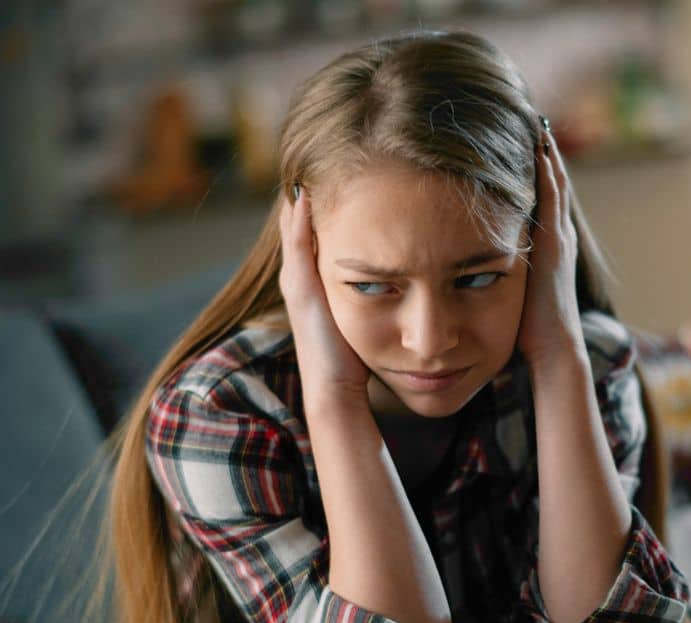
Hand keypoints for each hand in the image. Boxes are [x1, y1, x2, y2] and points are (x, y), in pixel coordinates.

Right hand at [279, 185, 370, 407]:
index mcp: (315, 286)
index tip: (335, 180)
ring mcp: (297, 285)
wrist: (337, 390)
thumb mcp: (364, 317)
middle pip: (298, 229)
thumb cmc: (355, 360)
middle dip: (305, 198)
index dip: (320, 211)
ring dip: (299, 202)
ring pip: (293, 232)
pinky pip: (298, 248)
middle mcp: (300, 281)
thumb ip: (373, 296)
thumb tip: (397, 278)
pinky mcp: (302, 292)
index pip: (313, 239)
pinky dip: (300, 222)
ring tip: (306, 169)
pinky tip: (306, 195)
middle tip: (311, 163)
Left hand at [517, 125, 584, 367]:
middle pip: (553, 183)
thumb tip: (469, 264)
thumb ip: (496, 270)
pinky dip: (548, 170)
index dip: (536, 170)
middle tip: (535, 119)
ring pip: (555, 183)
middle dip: (544, 152)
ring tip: (538, 122)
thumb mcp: (509, 289)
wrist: (551, 348)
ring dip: (547, 152)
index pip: (543, 199)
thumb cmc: (527, 329)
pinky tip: (540, 146)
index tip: (523, 141)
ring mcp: (559, 237)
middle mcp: (558, 236)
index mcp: (548, 247)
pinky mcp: (555, 242)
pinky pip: (552, 196)